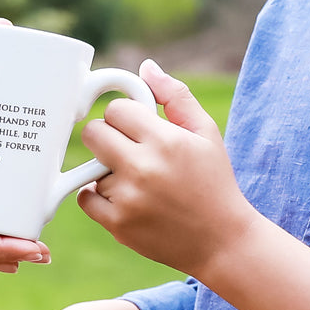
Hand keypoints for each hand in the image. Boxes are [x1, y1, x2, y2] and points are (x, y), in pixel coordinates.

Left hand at [78, 60, 256, 277]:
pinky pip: (86, 198)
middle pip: (93, 133)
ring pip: (92, 168)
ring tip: (140, 182)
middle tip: (126, 148)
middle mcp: (143, 168)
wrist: (222, 242)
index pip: (115, 109)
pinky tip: (127, 198)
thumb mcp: (206, 133)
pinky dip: (99, 197)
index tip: (136, 126)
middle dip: (106, 136)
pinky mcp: (118, 225)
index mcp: (165, 140)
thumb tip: (145, 68)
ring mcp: (128, 199)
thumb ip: (176, 96)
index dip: (124, 115)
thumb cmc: (214, 182)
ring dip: (109, 171)